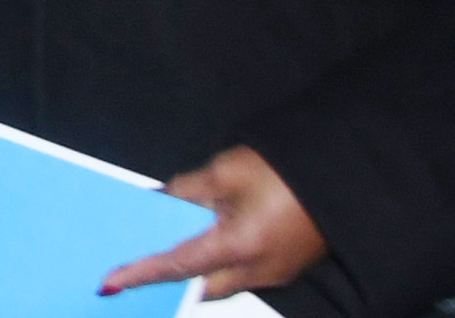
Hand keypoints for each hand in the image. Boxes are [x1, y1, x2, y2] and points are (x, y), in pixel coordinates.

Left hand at [101, 146, 326, 299]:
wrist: (344, 170)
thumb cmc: (286, 167)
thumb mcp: (224, 171)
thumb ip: (184, 191)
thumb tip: (156, 204)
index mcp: (240, 247)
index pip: (178, 267)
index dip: (141, 274)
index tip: (110, 283)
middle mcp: (259, 271)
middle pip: (201, 286)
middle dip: (169, 282)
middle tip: (133, 271)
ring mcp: (277, 274)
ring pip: (222, 283)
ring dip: (193, 273)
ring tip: (160, 255)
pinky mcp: (287, 266)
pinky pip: (242, 274)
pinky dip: (217, 265)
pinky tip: (201, 245)